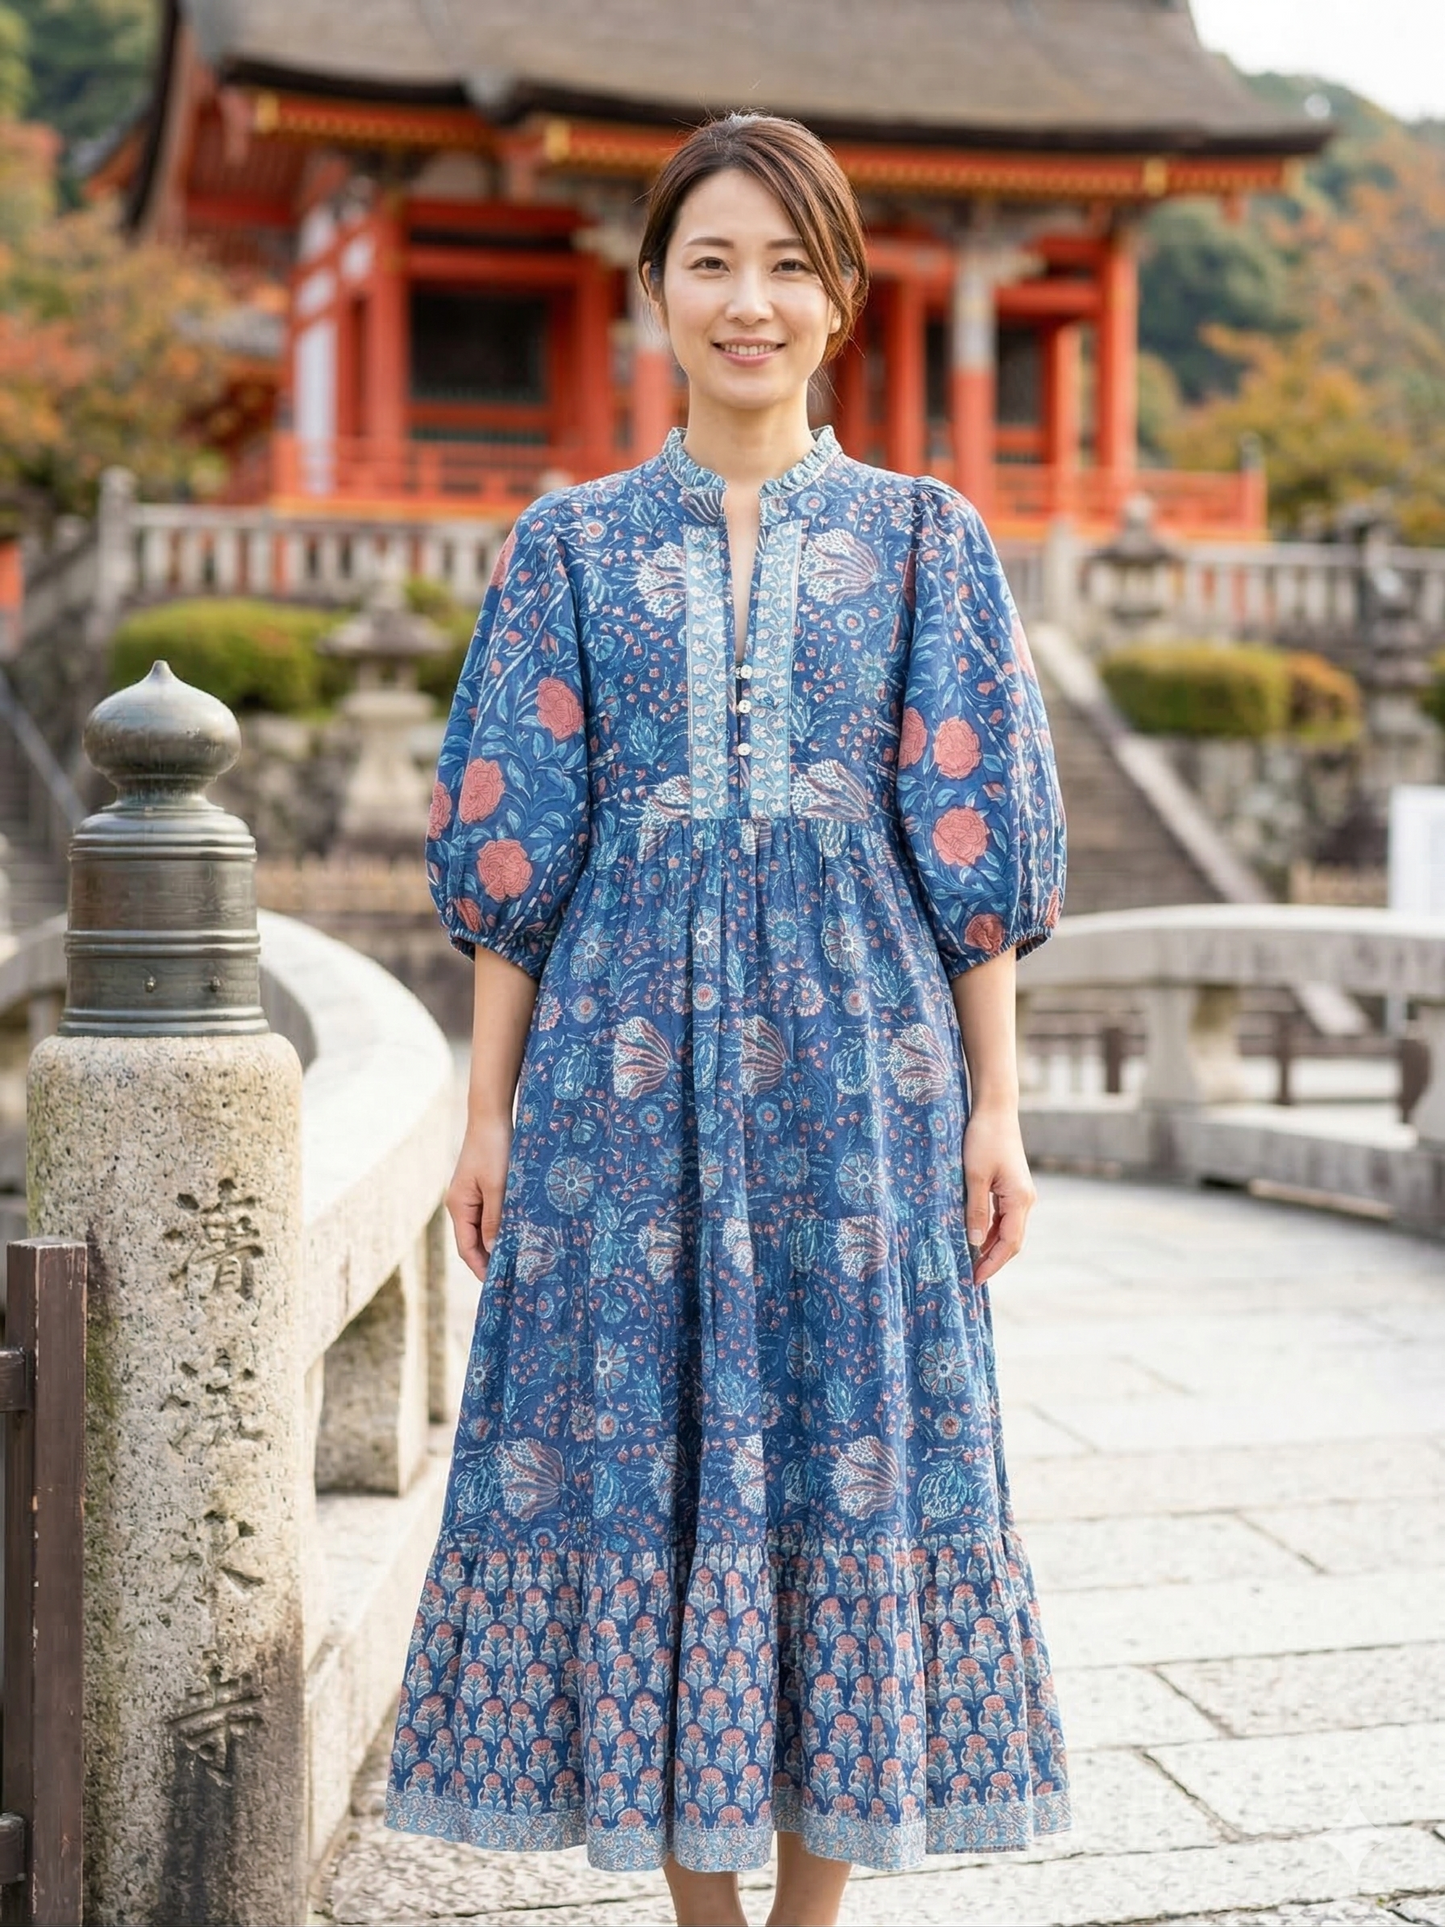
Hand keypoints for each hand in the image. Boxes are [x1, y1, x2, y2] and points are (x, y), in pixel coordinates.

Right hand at [446, 1115, 512, 1282]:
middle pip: (474, 1240)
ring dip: (498, 1243)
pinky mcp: (483, 1186)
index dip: (481, 1268)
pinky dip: (502, 1226)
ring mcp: (471, 1195)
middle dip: (490, 1259)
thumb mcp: (498, 1187)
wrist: (492, 1116)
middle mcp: (461, 1203)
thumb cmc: (494, 1150)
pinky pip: (490, 1214)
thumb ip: (496, 1220)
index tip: (497, 1285)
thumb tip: (494, 1251)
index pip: (467, 1248)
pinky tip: (518, 1232)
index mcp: (459, 1206)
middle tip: (512, 1278)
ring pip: (484, 1228)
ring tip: (518, 1260)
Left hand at [962, 1104, 1036, 1284]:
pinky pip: (1003, 1217)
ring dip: (991, 1246)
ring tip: (970, 1261)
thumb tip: (974, 1242)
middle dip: (993, 1260)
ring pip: (1008, 1230)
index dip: (992, 1263)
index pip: (1009, 1244)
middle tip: (970, 1277)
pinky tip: (975, 1237)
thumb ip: (975, 1210)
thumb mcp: (974, 1176)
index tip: (975, 1280)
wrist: (995, 1110)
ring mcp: (1020, 1194)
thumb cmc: (984, 1139)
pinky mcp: (1012, 1187)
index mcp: (1019, 1200)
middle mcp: (1025, 1200)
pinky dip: (991, 1230)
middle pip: (1012, 1241)